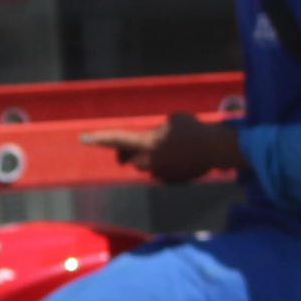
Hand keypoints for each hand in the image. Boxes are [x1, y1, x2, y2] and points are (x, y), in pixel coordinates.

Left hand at [83, 113, 239, 184]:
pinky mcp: (169, 181)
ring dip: (152, 158)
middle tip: (138, 146)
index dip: (99, 138)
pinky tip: (182, 158)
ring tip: (172, 149)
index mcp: (145, 142)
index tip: (84, 138)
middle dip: (129, 153)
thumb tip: (157, 138)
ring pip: (146, 166)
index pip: (116, 139)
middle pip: (129, 158)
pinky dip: (168, 166)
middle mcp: (147, 160)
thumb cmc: (195, 129)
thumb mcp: (174, 120)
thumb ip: (158, 130)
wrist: (216, 148)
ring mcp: (157, 173)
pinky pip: (161, 173)